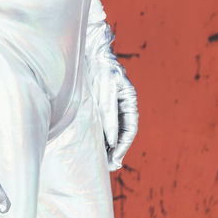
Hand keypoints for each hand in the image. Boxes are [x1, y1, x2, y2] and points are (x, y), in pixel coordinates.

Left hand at [87, 24, 138, 170]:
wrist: (87, 49)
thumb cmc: (98, 66)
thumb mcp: (105, 88)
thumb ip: (109, 112)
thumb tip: (112, 139)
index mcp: (128, 99)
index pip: (130, 128)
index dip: (124, 145)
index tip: (116, 159)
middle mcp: (121, 104)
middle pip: (122, 132)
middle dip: (117, 150)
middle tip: (110, 167)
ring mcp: (110, 104)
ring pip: (113, 130)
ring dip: (109, 146)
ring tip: (103, 163)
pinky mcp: (98, 103)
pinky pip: (102, 123)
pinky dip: (101, 136)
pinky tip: (95, 146)